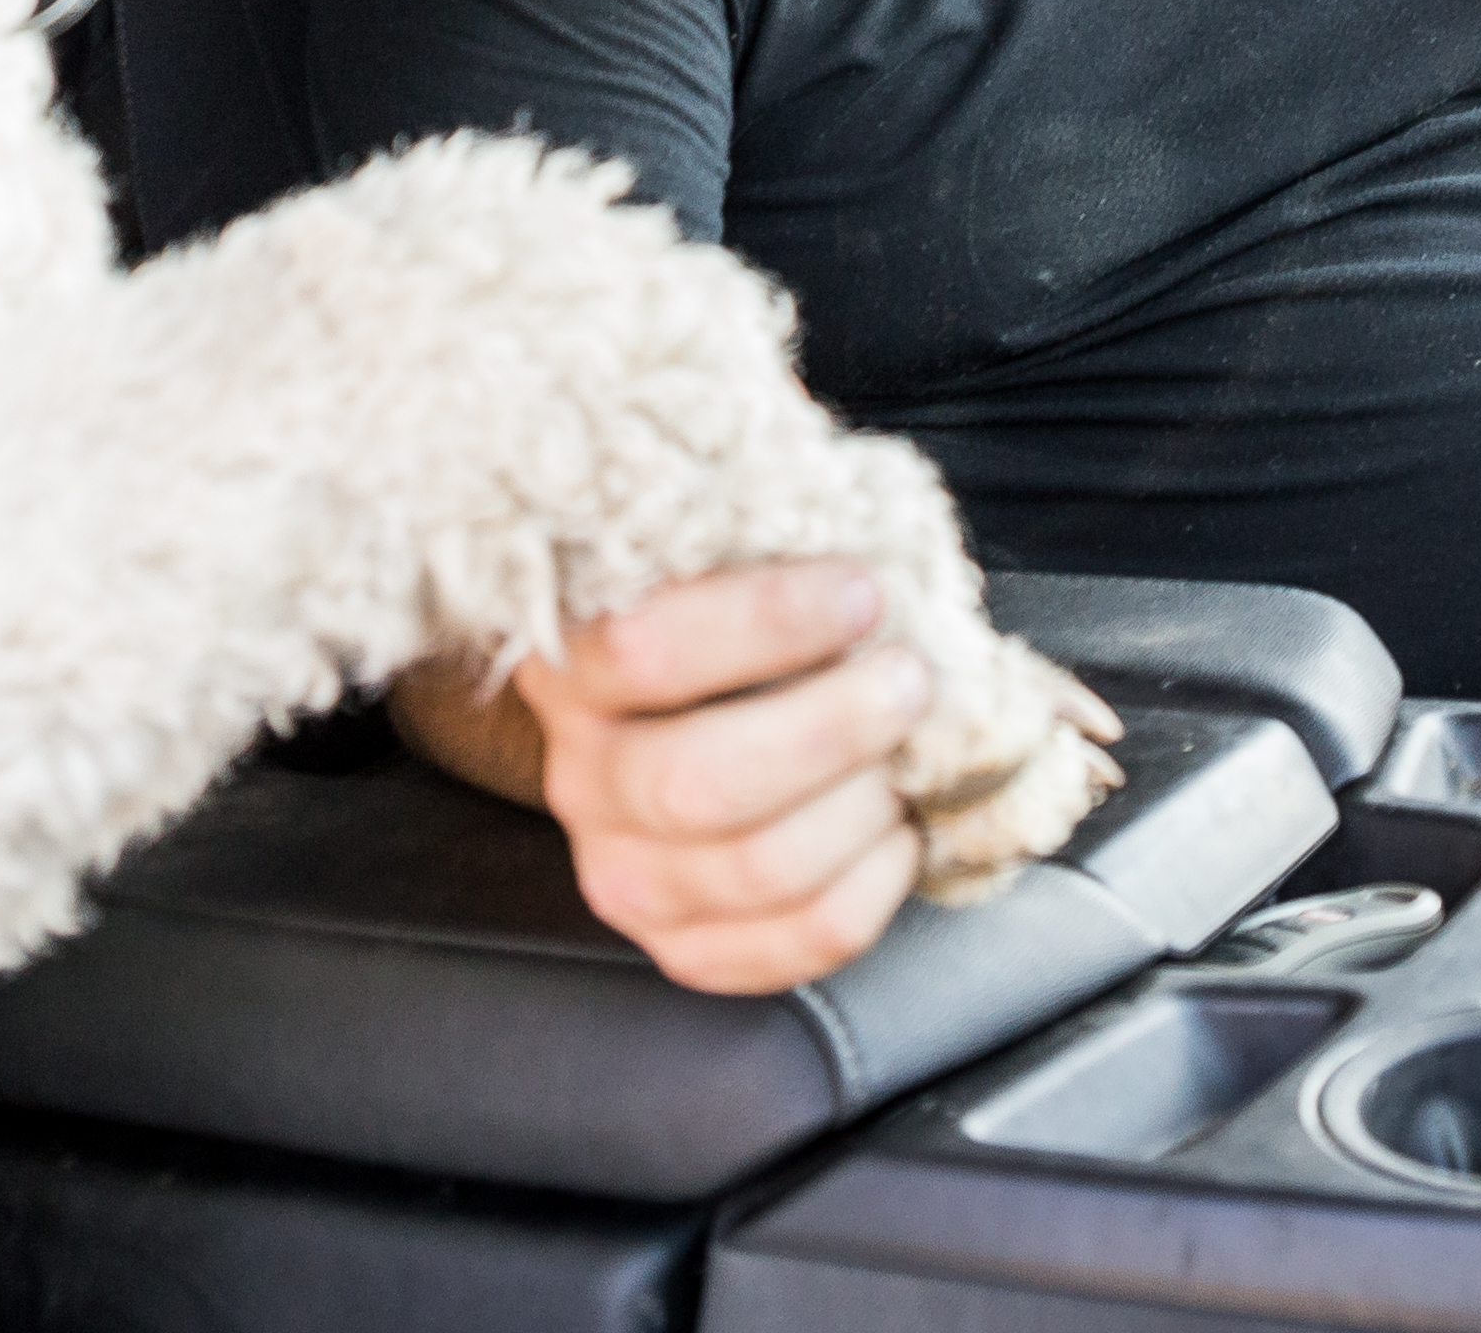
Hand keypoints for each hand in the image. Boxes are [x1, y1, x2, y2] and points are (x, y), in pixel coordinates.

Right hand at [490, 564, 949, 994]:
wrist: (693, 715)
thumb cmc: (733, 624)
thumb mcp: (723, 562)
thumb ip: (767, 542)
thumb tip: (875, 532)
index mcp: (571, 667)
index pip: (645, 648)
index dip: (769, 621)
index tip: (861, 593)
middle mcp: (583, 780)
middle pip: (701, 782)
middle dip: (834, 727)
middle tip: (906, 680)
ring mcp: (626, 875)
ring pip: (760, 868)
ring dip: (865, 805)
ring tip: (908, 754)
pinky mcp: (684, 947)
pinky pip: (798, 942)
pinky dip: (875, 887)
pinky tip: (896, 830)